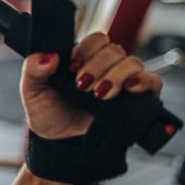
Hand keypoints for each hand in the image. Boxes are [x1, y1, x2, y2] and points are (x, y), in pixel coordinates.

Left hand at [21, 32, 162, 139]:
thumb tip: (49, 56)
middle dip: (98, 66)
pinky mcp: (137, 99)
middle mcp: (106, 67)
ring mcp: (123, 82)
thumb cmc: (47, 114)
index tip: (72, 68)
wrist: (60, 144)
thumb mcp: (32, 91)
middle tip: (82, 85)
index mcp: (83, 59)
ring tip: (99, 94)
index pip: (96, 40)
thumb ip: (33, 69)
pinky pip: (153, 82)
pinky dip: (144, 82)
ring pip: (133, 63)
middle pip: (114, 50)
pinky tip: (129, 89)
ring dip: (116, 75)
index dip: (87, 50)